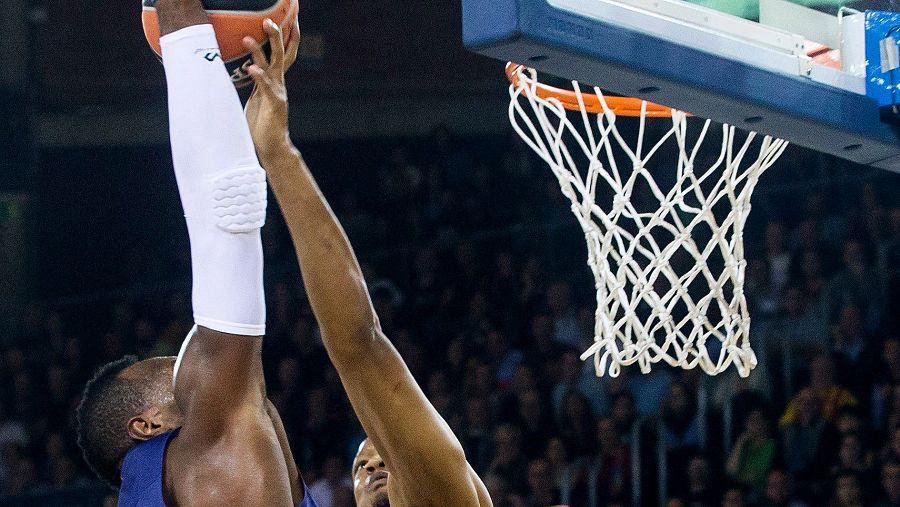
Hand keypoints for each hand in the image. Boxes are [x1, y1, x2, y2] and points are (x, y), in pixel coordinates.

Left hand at [244, 18, 300, 162]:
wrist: (272, 146)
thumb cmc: (262, 123)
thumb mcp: (257, 97)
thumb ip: (257, 81)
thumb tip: (250, 65)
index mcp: (275, 81)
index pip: (284, 54)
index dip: (288, 37)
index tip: (291, 19)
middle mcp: (279, 84)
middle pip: (281, 54)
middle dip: (277, 36)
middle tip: (269, 20)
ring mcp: (277, 93)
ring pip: (271, 67)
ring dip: (259, 51)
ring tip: (248, 37)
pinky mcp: (273, 105)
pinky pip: (265, 88)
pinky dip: (259, 77)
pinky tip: (252, 68)